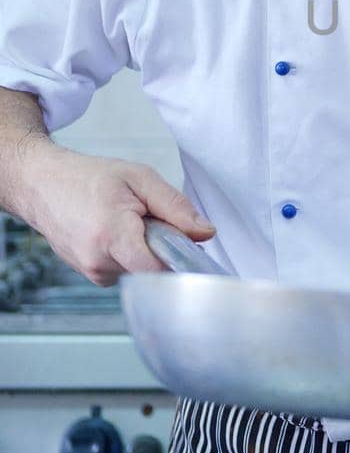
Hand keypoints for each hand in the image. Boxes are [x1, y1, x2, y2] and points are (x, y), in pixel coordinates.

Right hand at [21, 143, 215, 286]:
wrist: (42, 185)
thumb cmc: (87, 178)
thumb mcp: (140, 179)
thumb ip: (176, 207)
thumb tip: (205, 232)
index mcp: (112, 236)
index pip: (157, 271)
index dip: (178, 260)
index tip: (187, 246)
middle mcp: (98, 262)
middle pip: (152, 269)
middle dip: (160, 246)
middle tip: (149, 219)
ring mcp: (91, 272)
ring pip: (139, 270)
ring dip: (143, 249)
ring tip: (127, 222)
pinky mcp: (90, 274)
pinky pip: (124, 269)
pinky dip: (128, 252)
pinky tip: (116, 232)